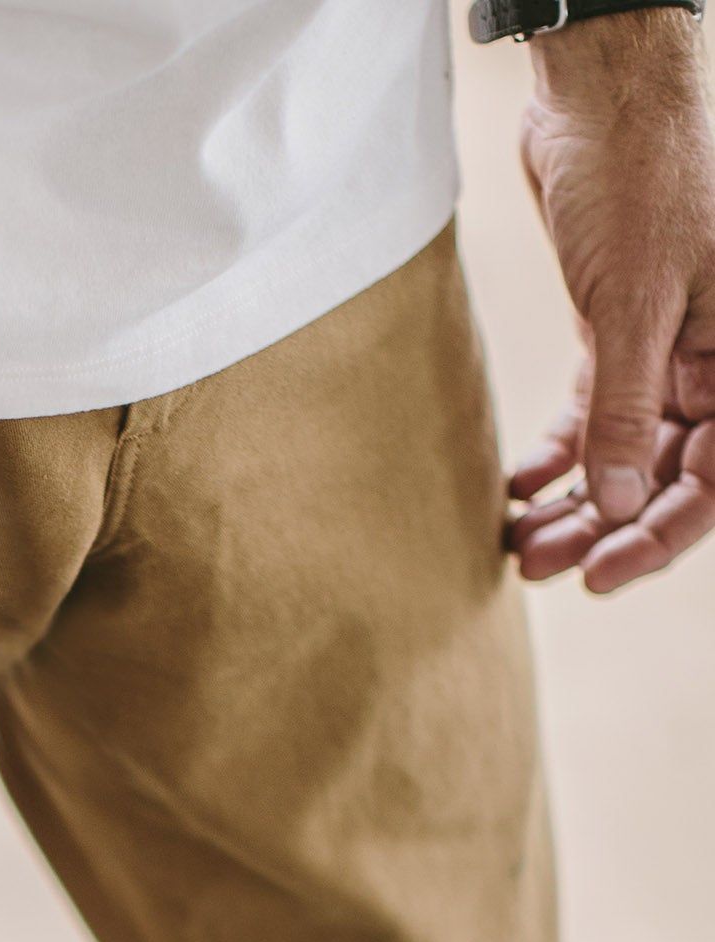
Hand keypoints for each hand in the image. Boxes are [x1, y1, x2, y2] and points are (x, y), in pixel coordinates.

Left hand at [508, 12, 714, 594]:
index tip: (598, 574)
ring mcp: (667, 349)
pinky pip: (593, 414)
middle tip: (538, 567)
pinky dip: (557, 455)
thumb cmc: (641, 179)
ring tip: (518, 543)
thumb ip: (626, 408)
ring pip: (625, 453)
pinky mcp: (619, 333)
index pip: (713, 474)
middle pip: (665, 474)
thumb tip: (615, 504)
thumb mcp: (634, 303)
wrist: (603, 96)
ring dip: (573, 502)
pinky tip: (516, 489)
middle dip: (604, 527)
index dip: (659, 533)